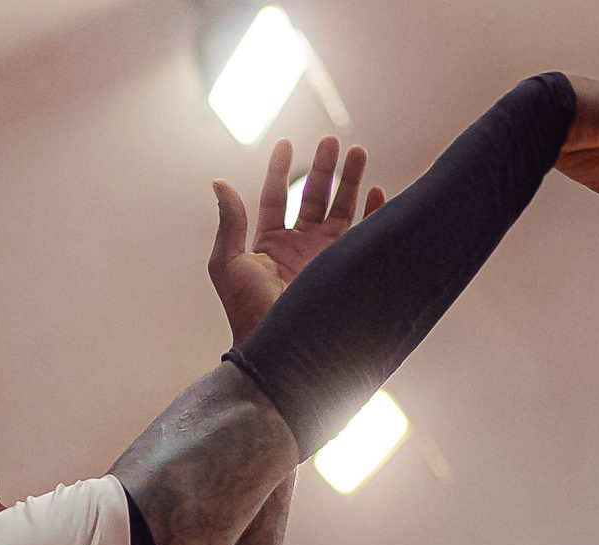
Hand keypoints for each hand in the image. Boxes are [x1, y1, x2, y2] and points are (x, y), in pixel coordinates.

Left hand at [209, 137, 386, 343]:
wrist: (279, 349)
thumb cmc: (248, 311)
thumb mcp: (228, 264)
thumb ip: (229, 223)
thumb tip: (219, 183)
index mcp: (271, 245)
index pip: (275, 197)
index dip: (280, 170)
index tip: (285, 143)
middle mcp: (300, 249)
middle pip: (314, 198)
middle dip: (324, 168)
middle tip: (332, 141)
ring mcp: (325, 260)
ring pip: (341, 211)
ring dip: (352, 182)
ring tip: (359, 152)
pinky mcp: (346, 271)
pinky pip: (364, 238)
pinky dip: (374, 215)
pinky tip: (380, 194)